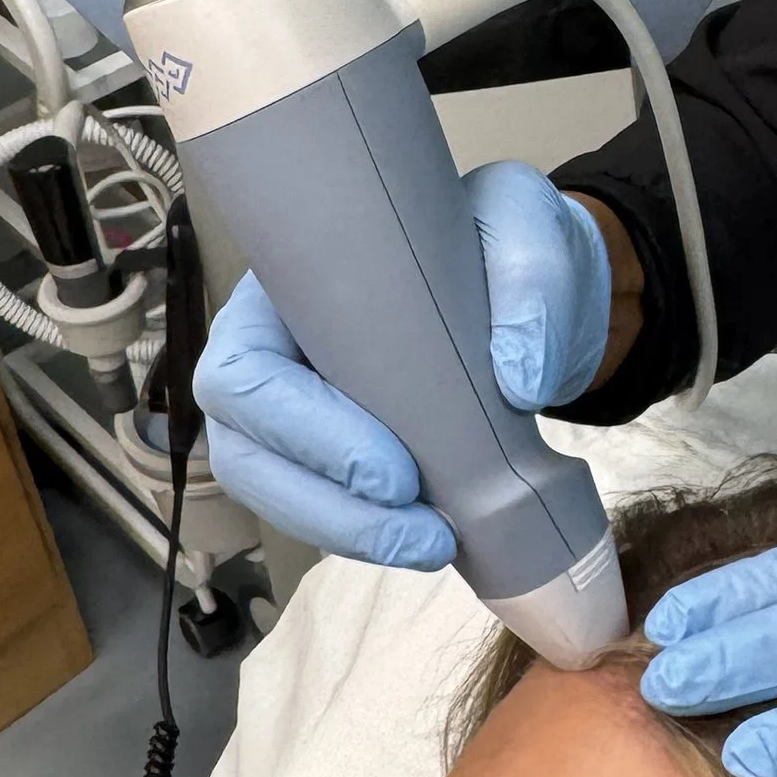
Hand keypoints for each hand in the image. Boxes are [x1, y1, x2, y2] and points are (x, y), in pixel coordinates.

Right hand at [192, 166, 610, 566]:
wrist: (533, 297)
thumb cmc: (503, 244)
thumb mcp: (527, 232)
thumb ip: (530, 282)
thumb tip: (519, 379)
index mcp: (288, 286)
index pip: (244, 368)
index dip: (300, 430)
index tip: (395, 472)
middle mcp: (272, 348)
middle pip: (244, 446)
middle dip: (325, 502)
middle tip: (424, 530)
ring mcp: (294, 408)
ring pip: (273, 490)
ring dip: (346, 532)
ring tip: (436, 543)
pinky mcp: (333, 457)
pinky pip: (320, 508)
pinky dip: (369, 534)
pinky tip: (434, 536)